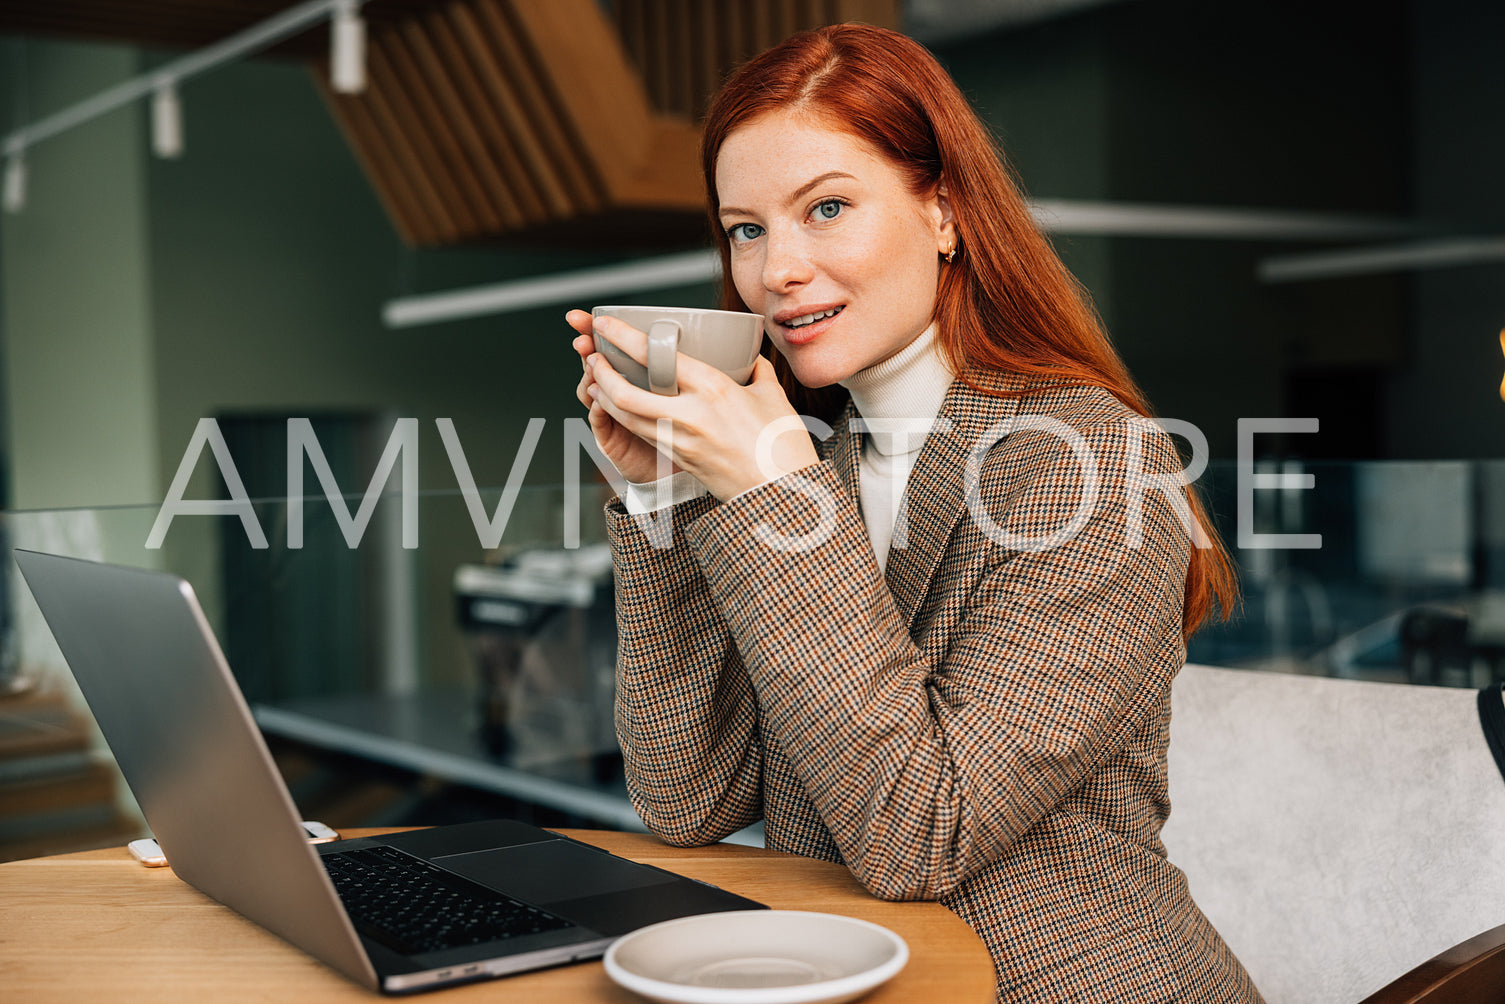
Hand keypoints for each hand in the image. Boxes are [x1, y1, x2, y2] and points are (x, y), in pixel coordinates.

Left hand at [582, 313, 819, 500]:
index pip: (657, 357)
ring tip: (596, 380)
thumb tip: (750, 359)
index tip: (605, 326)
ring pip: (626, 417)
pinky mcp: (679, 460)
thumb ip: (757, 371)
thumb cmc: (783, 446)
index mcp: (714, 390)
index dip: (623, 339)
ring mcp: (681, 442)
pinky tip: (618, 407)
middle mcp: (690, 415)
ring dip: (604, 396)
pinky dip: (622, 416)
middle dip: (601, 374)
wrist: (782, 494)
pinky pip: (641, 433)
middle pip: (625, 393)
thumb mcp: (773, 397)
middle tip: (594, 358)